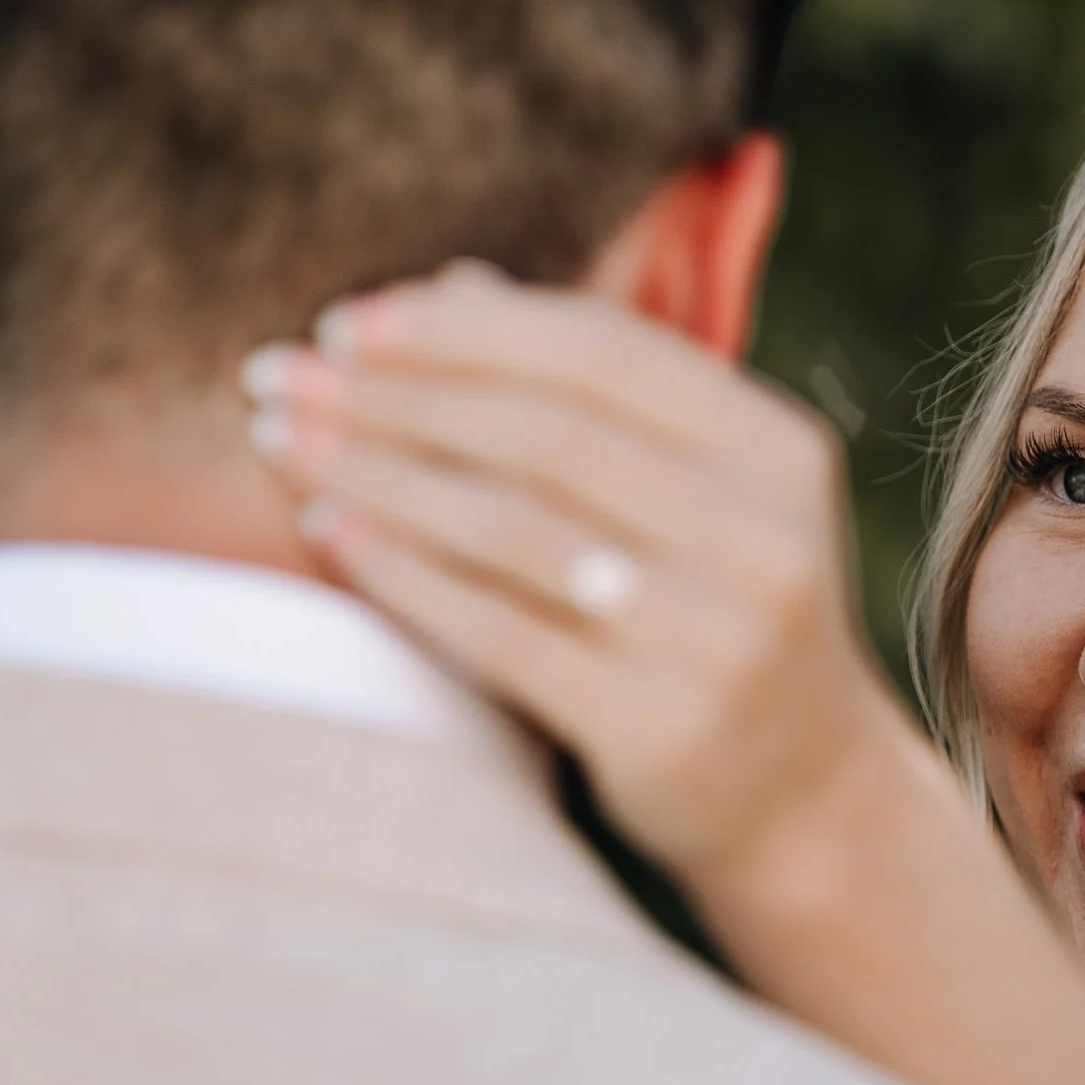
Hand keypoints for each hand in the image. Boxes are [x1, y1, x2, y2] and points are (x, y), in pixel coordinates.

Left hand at [240, 263, 924, 900]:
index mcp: (779, 453)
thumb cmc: (715, 617)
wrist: (804, 800)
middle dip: (396, 396)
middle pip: (547, 434)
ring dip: (380, 476)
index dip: (463, 330)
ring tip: (281, 442)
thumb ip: (590, 396)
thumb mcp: (694, 496)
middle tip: (280, 377)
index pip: (603, 352)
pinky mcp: (659, 729)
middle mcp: (763, 540)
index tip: (344, 323)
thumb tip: (452, 284)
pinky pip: (501, 635)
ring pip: (514, 530)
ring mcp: (717, 641)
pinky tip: (332, 534)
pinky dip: (404, 577)